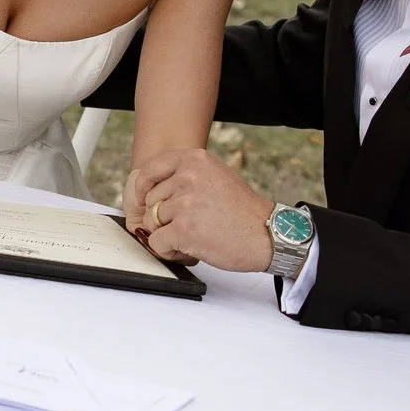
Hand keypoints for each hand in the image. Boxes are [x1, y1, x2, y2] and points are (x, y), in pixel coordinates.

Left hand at [123, 145, 272, 272]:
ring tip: (193, 236)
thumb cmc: (242, 210)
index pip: (150, 170)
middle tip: (188, 225)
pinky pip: (156, 242)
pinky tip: (188, 248)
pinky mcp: (183, 229)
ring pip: (151, 223)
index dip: (143, 189)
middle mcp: (188, 177)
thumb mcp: (216, 176)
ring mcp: (184, 203)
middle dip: (162, 217)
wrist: (266, 234)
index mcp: (195, 160)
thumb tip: (154, 186)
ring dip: (166, 234)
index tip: (144, 200)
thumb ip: (188, 174)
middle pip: (150, 201)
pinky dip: (168, 250)